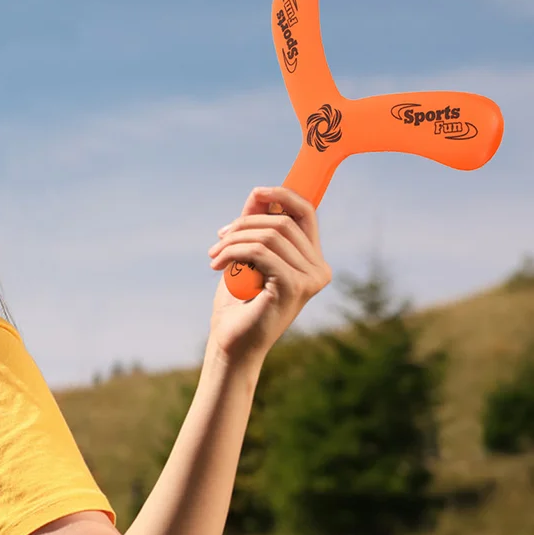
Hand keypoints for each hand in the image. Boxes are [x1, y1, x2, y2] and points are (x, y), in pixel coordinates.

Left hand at [206, 186, 330, 363]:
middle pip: (283, 221)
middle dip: (244, 223)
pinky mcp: (294, 286)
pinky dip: (233, 252)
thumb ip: (256, 226)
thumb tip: (260, 193)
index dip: (283, 195)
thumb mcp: (247, 255)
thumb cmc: (239, 301)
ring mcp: (310, 280)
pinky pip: (260, 251)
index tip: (256, 191)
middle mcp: (319, 270)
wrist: (231, 342)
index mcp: (313, 261)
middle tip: (218, 240)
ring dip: (234, 240)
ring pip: (269, 235)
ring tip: (214, 255)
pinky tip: (218, 266)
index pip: (306, 213)